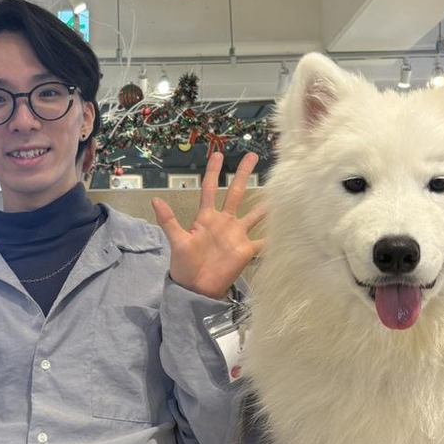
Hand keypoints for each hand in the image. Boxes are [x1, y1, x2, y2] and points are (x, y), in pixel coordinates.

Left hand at [152, 152, 265, 298]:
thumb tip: (155, 199)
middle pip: (236, 193)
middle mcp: (224, 222)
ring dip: (265, 203)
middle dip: (243, 174)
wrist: (196, 289)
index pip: (211, 189)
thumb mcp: (177, 241)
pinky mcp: (246, 250)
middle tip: (252, 155)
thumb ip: (169, 221)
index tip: (219, 154)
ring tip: (279, 189)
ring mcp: (237, 235)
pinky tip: (287, 227)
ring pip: (254, 214)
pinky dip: (275, 236)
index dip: (214, 172)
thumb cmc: (185, 265)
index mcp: (206, 218)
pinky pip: (263, 241)